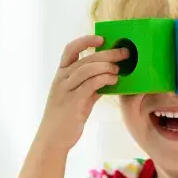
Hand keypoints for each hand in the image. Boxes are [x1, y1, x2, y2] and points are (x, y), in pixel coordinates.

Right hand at [36, 35, 128, 150]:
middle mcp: (62, 79)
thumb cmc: (66, 119)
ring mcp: (66, 90)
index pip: (70, 50)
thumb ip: (90, 87)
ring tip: (119, 68)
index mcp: (61, 75)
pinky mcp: (73, 102)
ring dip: (106, 66)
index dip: (85, 41)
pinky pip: (90, 85)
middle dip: (106, 53)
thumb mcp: (78, 99)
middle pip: (85, 59)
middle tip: (124, 53)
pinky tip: (114, 80)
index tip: (101, 38)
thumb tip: (107, 78)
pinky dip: (104, 79)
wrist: (53, 139)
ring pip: (87, 69)